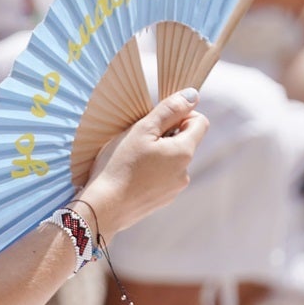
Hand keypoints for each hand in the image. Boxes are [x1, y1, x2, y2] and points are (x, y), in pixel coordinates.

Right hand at [79, 88, 206, 234]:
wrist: (103, 208)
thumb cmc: (119, 165)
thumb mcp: (142, 130)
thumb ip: (169, 110)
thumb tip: (193, 95)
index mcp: (184, 152)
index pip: (200, 122)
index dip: (182, 114)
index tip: (159, 118)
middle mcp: (185, 172)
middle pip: (185, 141)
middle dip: (166, 134)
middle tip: (138, 138)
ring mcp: (174, 190)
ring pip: (172, 160)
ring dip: (158, 153)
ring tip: (131, 158)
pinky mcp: (161, 201)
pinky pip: (162, 177)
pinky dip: (151, 171)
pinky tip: (130, 174)